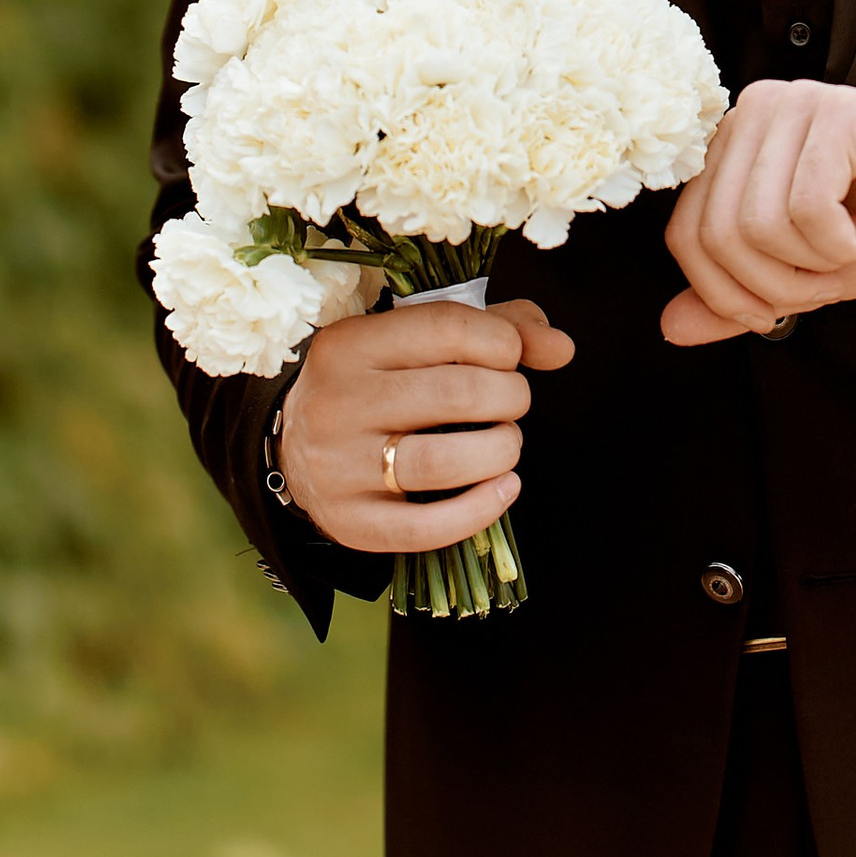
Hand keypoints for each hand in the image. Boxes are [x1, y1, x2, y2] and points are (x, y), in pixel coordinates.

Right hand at [274, 298, 573, 552]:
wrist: (295, 449)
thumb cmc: (376, 382)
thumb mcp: (416, 340)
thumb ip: (494, 328)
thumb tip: (561, 348)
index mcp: (350, 344)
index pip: (449, 328)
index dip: (503, 342)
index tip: (511, 357)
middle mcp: (338, 402)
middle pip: (457, 394)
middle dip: (510, 397)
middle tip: (511, 403)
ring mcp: (339, 468)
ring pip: (443, 462)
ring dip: (500, 450)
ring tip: (506, 444)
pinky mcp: (351, 523)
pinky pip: (426, 528)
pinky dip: (480, 510)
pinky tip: (504, 489)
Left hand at [660, 82, 855, 347]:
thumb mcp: (803, 274)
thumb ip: (737, 297)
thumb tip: (670, 328)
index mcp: (733, 142)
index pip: (685, 232)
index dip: (725, 292)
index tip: (777, 308)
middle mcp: (753, 112)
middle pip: (717, 234)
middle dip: (774, 285)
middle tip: (827, 279)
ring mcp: (794, 105)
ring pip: (758, 225)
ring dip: (814, 265)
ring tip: (851, 247)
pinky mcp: (838, 115)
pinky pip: (807, 208)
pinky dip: (841, 245)